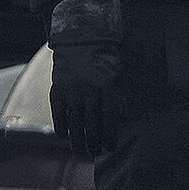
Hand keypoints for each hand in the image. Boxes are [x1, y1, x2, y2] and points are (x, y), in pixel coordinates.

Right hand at [48, 0, 124, 156]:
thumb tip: (130, 115)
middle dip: (94, 142)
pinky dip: (61, 126)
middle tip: (94, 151)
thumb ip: (124, 94)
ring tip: (79, 148)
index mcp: (108, 91)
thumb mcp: (120, 73)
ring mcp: (73, 93)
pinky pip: (59, 114)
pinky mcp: (58, 90)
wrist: (80, 38)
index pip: (110, 122)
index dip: (109, 137)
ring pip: (75, 124)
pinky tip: (64, 134)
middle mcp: (90, 94)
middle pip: (92, 127)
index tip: (109, 147)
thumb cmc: (104, 57)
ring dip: (77, 139)